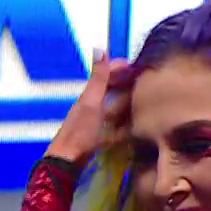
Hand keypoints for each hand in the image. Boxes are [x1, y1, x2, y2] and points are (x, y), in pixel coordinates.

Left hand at [44, 50, 133, 167]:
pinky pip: (112, 123)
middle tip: (143, 80)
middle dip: (123, 81)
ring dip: (124, 99)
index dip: (118, 67)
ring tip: (142, 98)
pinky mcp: (96, 138)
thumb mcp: (91, 102)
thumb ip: (98, 79)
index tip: (137, 64)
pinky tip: (131, 124)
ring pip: (110, 105)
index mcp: (88, 97)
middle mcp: (89, 107)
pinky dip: (122, 120)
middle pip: (107, 89)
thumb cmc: (80, 131)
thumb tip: (100, 48)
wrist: (67, 162)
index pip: (104, 75)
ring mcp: (92, 123)